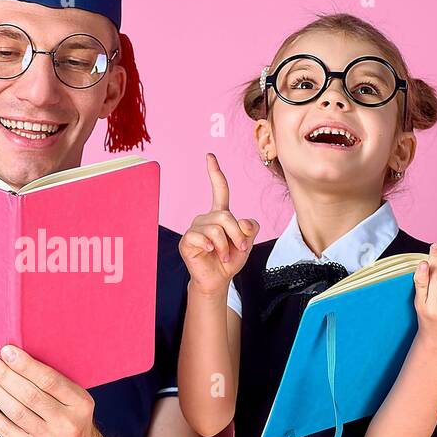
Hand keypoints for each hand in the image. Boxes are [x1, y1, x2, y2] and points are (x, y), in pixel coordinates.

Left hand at [0, 344, 105, 436]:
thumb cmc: (70, 419)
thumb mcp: (74, 400)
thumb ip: (53, 382)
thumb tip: (15, 358)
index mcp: (80, 404)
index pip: (50, 381)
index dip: (26, 365)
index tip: (6, 351)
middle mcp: (67, 424)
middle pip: (30, 395)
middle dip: (5, 375)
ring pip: (16, 411)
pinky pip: (6, 430)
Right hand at [179, 153, 259, 296]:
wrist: (218, 280)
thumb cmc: (230, 259)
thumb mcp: (247, 242)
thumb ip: (249, 228)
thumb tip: (241, 221)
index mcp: (219, 214)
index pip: (219, 190)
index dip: (215, 173)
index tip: (209, 156)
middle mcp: (205, 218)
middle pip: (225, 216)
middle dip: (237, 234)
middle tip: (240, 248)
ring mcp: (194, 229)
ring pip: (216, 229)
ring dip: (226, 245)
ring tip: (225, 256)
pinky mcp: (186, 241)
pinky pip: (201, 237)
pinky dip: (211, 247)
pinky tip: (211, 253)